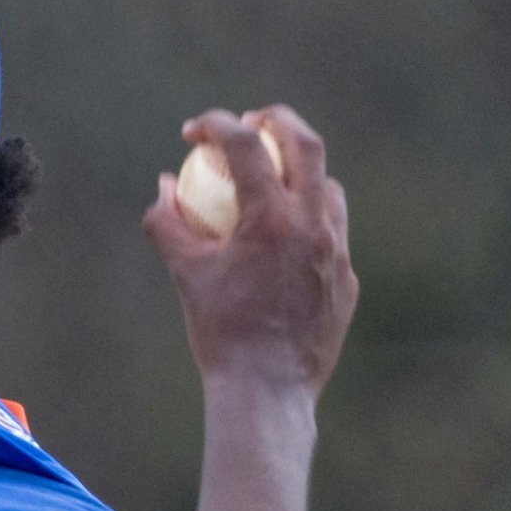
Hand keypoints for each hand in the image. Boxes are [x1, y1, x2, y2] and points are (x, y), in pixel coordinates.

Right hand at [144, 106, 358, 392]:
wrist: (268, 390)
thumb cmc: (220, 332)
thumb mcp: (185, 273)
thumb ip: (168, 223)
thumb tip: (164, 187)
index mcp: (271, 218)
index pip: (246, 146)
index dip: (216, 125)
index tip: (194, 130)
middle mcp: (313, 225)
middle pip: (306, 145)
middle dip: (276, 120)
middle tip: (250, 121)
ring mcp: (337, 251)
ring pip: (328, 189)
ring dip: (299, 174)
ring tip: (271, 183)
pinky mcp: (347, 280)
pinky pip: (331, 234)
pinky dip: (307, 223)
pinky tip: (283, 241)